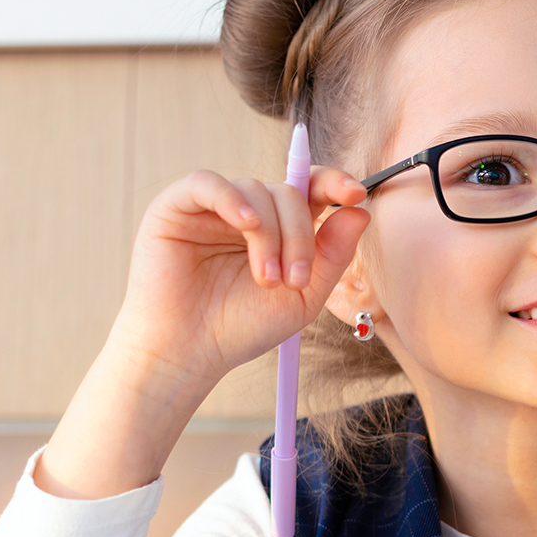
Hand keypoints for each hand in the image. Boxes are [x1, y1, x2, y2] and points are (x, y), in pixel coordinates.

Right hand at [109, 167, 369, 387]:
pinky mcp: (176, 207)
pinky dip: (232, 198)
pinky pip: (207, 183)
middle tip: (295, 280)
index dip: (335, 183)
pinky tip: (246, 225)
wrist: (189, 354)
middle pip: (289, 192)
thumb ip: (333, 255)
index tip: (355, 195)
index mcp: (281, 227)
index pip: (312, 188)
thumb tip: (360, 211)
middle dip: (301, 235)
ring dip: (271, 236)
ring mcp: (213, 207)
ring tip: (266, 280)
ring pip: (257, 191)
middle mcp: (250, 211)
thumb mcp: (303, 296)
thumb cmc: (243, 327)